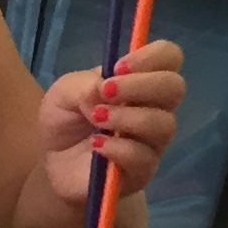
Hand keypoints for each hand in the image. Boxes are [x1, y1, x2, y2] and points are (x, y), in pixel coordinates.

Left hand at [38, 36, 182, 207]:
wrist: (52, 162)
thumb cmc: (65, 119)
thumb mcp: (63, 92)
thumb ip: (84, 85)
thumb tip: (104, 91)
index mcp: (139, 80)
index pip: (169, 57)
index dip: (151, 56)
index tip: (118, 68)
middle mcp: (154, 108)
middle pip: (175, 87)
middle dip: (141, 85)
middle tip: (107, 91)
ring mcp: (152, 141)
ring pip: (163, 124)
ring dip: (127, 117)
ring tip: (96, 118)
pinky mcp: (142, 171)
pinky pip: (144, 157)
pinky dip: (118, 147)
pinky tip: (96, 144)